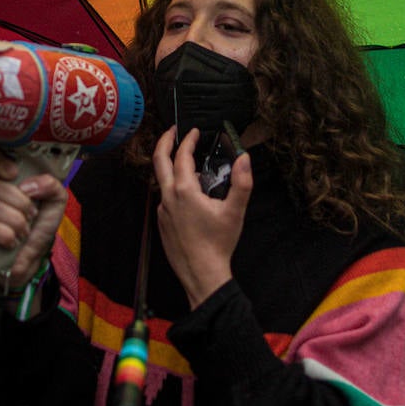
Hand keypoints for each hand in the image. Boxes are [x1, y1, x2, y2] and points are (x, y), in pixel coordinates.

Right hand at [0, 142, 67, 284]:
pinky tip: (11, 242)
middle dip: (20, 204)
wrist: (31, 260)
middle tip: (31, 216)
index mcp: (0, 178)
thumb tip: (27, 186)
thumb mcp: (55, 202)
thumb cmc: (39, 227)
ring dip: (15, 222)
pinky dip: (4, 235)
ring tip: (23, 232)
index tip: (13, 173)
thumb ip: (50, 185)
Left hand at [152, 126, 251, 308]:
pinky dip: (174, 188)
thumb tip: (245, 158)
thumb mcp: (235, 211)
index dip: (188, 140)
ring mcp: (162, 211)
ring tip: (190, 166)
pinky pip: (165, 199)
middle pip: (159, 161)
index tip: (194, 132)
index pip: (181, 155)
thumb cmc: (218, 244)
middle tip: (173, 131)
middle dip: (165, 142)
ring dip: (172, 168)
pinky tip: (190, 196)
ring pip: (162, 181)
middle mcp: (168, 198)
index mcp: (184, 190)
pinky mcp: (162, 223)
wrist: (201, 274)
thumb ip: (242, 182)